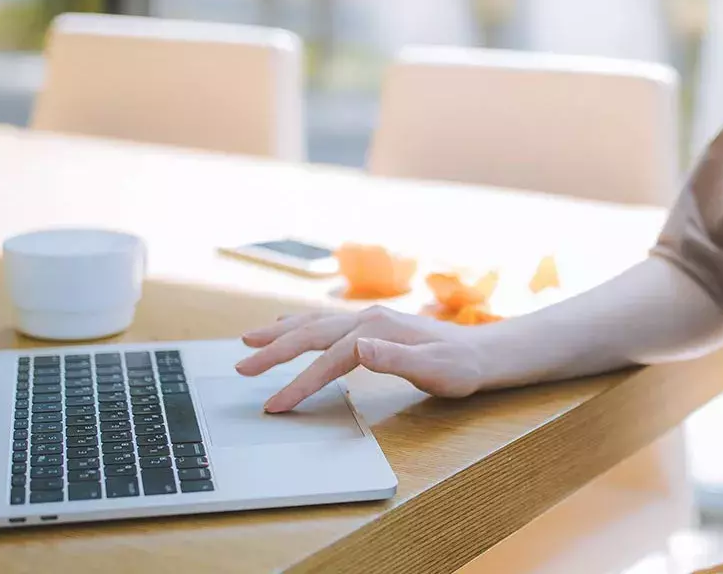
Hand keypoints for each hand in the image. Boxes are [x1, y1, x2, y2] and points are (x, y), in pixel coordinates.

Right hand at [236, 305, 490, 410]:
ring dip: (279, 333)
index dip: (300, 383)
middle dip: (273, 352)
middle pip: (310, 334)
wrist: (480, 353)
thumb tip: (359, 347)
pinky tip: (285, 326)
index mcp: (377, 330)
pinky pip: (324, 323)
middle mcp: (367, 318)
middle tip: (242, 368)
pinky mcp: (369, 324)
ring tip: (248, 341)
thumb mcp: (434, 369)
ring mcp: (367, 318)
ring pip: (313, 323)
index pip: (328, 359)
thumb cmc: (459, 367)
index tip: (276, 405)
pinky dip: (298, 325)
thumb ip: (395, 358)